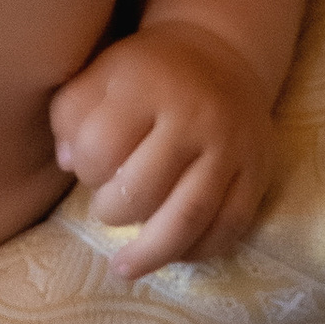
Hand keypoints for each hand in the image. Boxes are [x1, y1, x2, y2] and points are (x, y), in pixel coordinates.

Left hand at [49, 21, 278, 280]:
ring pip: (190, 216)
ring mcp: (231, 147)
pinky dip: (198, 251)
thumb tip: (68, 163)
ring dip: (152, 252)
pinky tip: (173, 254)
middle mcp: (194, 115)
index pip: (101, 147)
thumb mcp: (100, 74)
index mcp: (147, 86)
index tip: (87, 170)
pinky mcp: (257, 172)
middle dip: (113, 212)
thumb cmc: (147, 74)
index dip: (85, 170)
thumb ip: (71, 114)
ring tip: (124, 267)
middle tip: (107, 210)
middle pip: (144, 189)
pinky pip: (230, 226)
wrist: (221, 56)